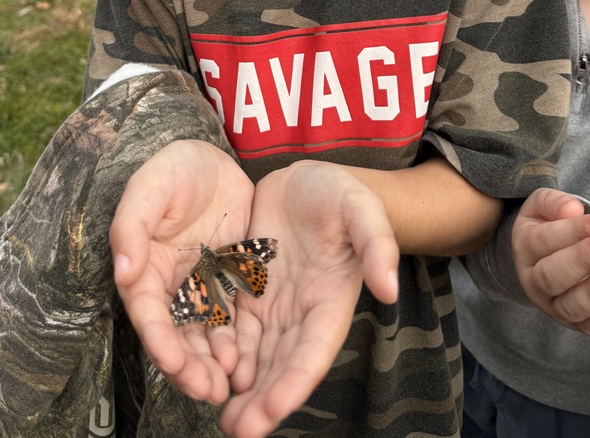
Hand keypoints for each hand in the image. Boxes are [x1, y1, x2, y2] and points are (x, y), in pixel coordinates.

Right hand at [110, 141, 254, 404]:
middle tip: (207, 390)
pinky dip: (238, 342)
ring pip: (206, 335)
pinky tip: (248, 360)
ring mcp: (201, 286)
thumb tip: (123, 271)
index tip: (173, 363)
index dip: (159, 340)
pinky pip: (234, 319)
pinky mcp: (230, 283)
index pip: (149, 313)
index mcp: (145, 268)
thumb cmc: (175, 169)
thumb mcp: (150, 187)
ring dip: (213, 364)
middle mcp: (171, 286)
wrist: (214, 160)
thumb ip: (132, 226)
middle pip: (177, 335)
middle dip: (189, 367)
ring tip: (228, 387)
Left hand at [219, 161, 398, 437]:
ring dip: (239, 386)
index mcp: (330, 300)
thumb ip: (377, 244)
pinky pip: (231, 326)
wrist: (307, 177)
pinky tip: (200, 370)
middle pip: (280, 364)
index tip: (271, 410)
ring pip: (253, 354)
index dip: (293, 383)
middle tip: (235, 429)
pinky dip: (220, 352)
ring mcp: (272, 303)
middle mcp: (300, 311)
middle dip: (261, 400)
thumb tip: (389, 290)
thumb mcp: (361, 208)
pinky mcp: (247, 289)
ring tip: (218, 415)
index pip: (312, 352)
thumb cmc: (340, 193)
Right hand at [512, 188, 589, 336]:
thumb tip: (571, 209)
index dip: (573, 232)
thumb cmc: (552, 225)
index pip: (544, 240)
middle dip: (584, 260)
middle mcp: (533, 281)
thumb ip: (553, 202)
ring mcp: (553, 306)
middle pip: (552, 275)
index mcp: (525, 247)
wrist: (553, 255)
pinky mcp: (576, 325)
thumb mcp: (544, 206)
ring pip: (570, 306)